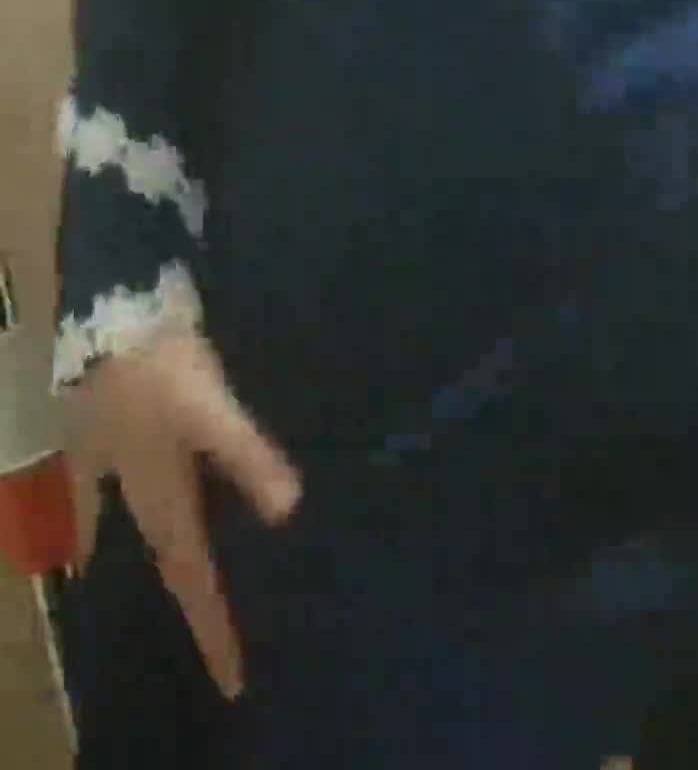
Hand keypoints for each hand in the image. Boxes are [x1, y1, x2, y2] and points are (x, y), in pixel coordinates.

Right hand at [64, 329, 301, 700]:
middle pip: (177, 566)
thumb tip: (290, 512)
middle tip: (227, 649)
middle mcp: (142, 497)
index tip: (235, 681)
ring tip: (214, 593)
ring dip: (189, 566)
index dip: (214, 630)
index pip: (193, 582)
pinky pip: (155, 498)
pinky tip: (185, 510)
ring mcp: (128, 470)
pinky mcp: (128, 441)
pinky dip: (176, 516)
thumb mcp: (211, 409)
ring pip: (165, 534)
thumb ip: (248, 456)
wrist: (109, 314)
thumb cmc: (160, 368)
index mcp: (163, 502)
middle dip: (202, 608)